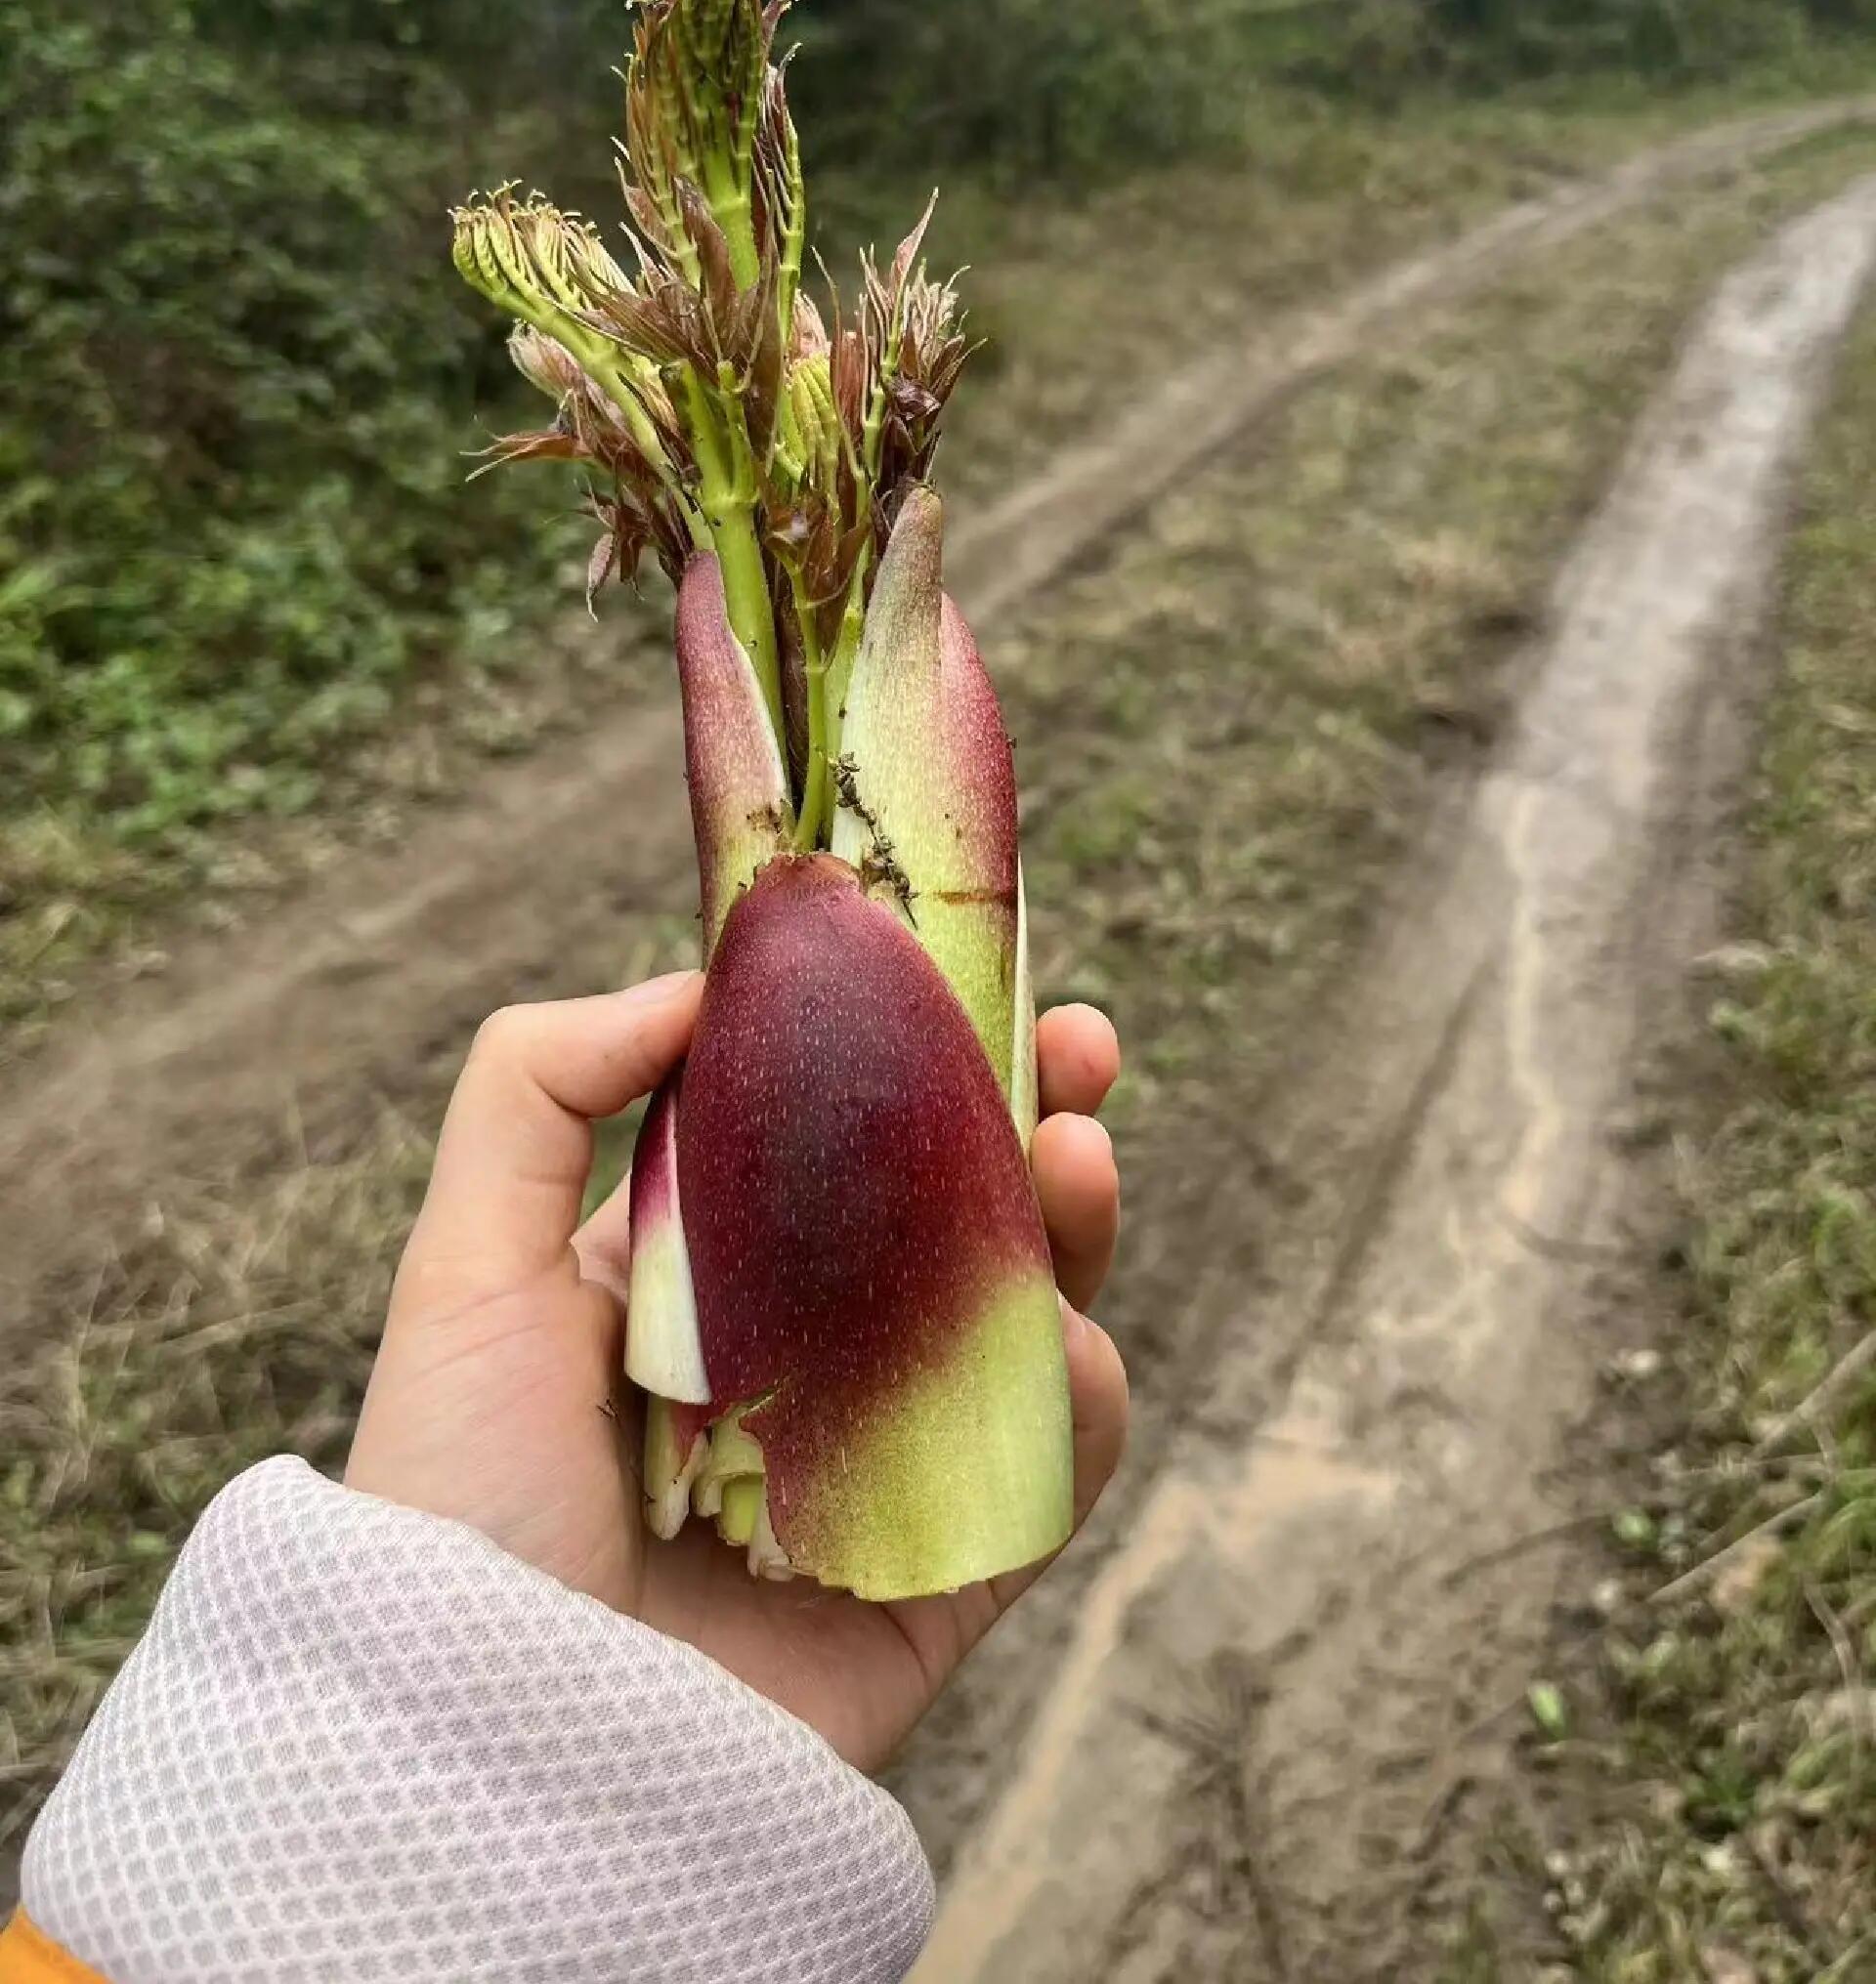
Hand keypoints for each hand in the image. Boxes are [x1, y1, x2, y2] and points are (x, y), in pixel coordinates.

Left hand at [347, 968, 1125, 1772]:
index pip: (840, 1135)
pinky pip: (1047, 1478)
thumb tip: (700, 978)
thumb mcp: (461, 1264)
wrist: (490, 1740)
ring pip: (1021, 1326)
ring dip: (1072, 1233)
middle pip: (956, 1215)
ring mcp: (884, 1466)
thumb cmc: (459, 1495)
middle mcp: (807, 1360)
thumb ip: (540, 1087)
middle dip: (1032, 1119)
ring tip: (1077, 1161)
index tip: (970, 969)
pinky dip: (1085, 1407)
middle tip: (1082, 1048)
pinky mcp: (941, 1578)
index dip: (916, 1053)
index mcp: (709, 1276)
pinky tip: (1077, 1349)